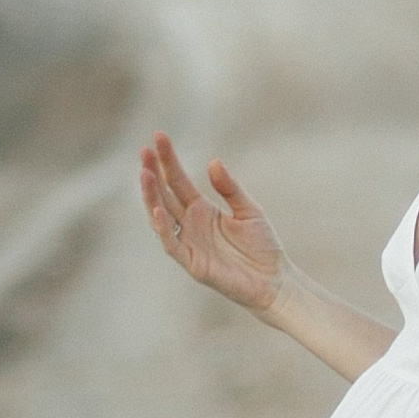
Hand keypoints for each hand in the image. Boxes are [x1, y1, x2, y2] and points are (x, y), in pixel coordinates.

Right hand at [140, 131, 285, 314]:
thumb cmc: (263, 247)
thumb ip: (229, 188)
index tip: (158, 136)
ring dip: (151, 196)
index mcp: (202, 209)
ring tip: (145, 174)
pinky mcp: (192, 263)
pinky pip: (172, 244)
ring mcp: (189, 243)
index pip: (178, 180)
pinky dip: (163, 228)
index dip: (168, 160)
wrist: (274, 281)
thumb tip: (213, 161)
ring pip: (162, 216)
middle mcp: (190, 224)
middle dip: (153, 173)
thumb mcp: (248, 209)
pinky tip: (157, 209)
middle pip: (165, 194)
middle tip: (144, 151)